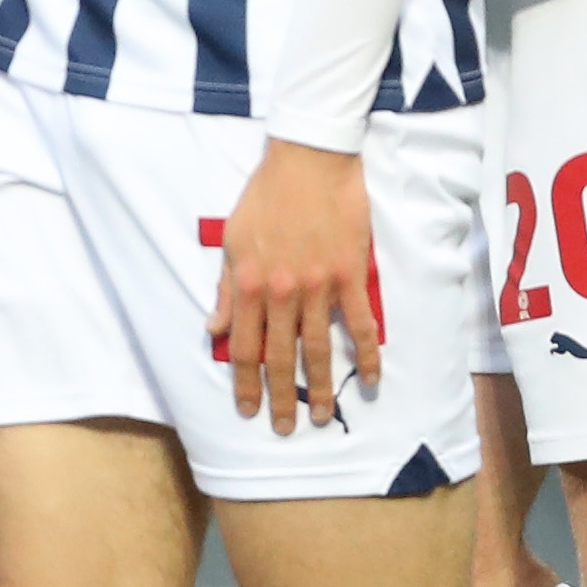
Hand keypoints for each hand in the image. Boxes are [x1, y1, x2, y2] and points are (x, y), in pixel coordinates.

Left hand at [212, 137, 384, 429]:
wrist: (309, 159)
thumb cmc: (266, 194)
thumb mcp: (233, 239)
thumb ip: (226, 288)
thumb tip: (215, 328)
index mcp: (249, 284)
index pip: (244, 347)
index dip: (245, 384)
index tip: (247, 410)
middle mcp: (282, 292)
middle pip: (280, 357)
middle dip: (282, 397)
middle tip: (285, 428)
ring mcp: (319, 286)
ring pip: (319, 348)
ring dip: (322, 386)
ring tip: (325, 416)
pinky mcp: (350, 274)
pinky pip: (360, 323)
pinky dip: (368, 353)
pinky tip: (371, 378)